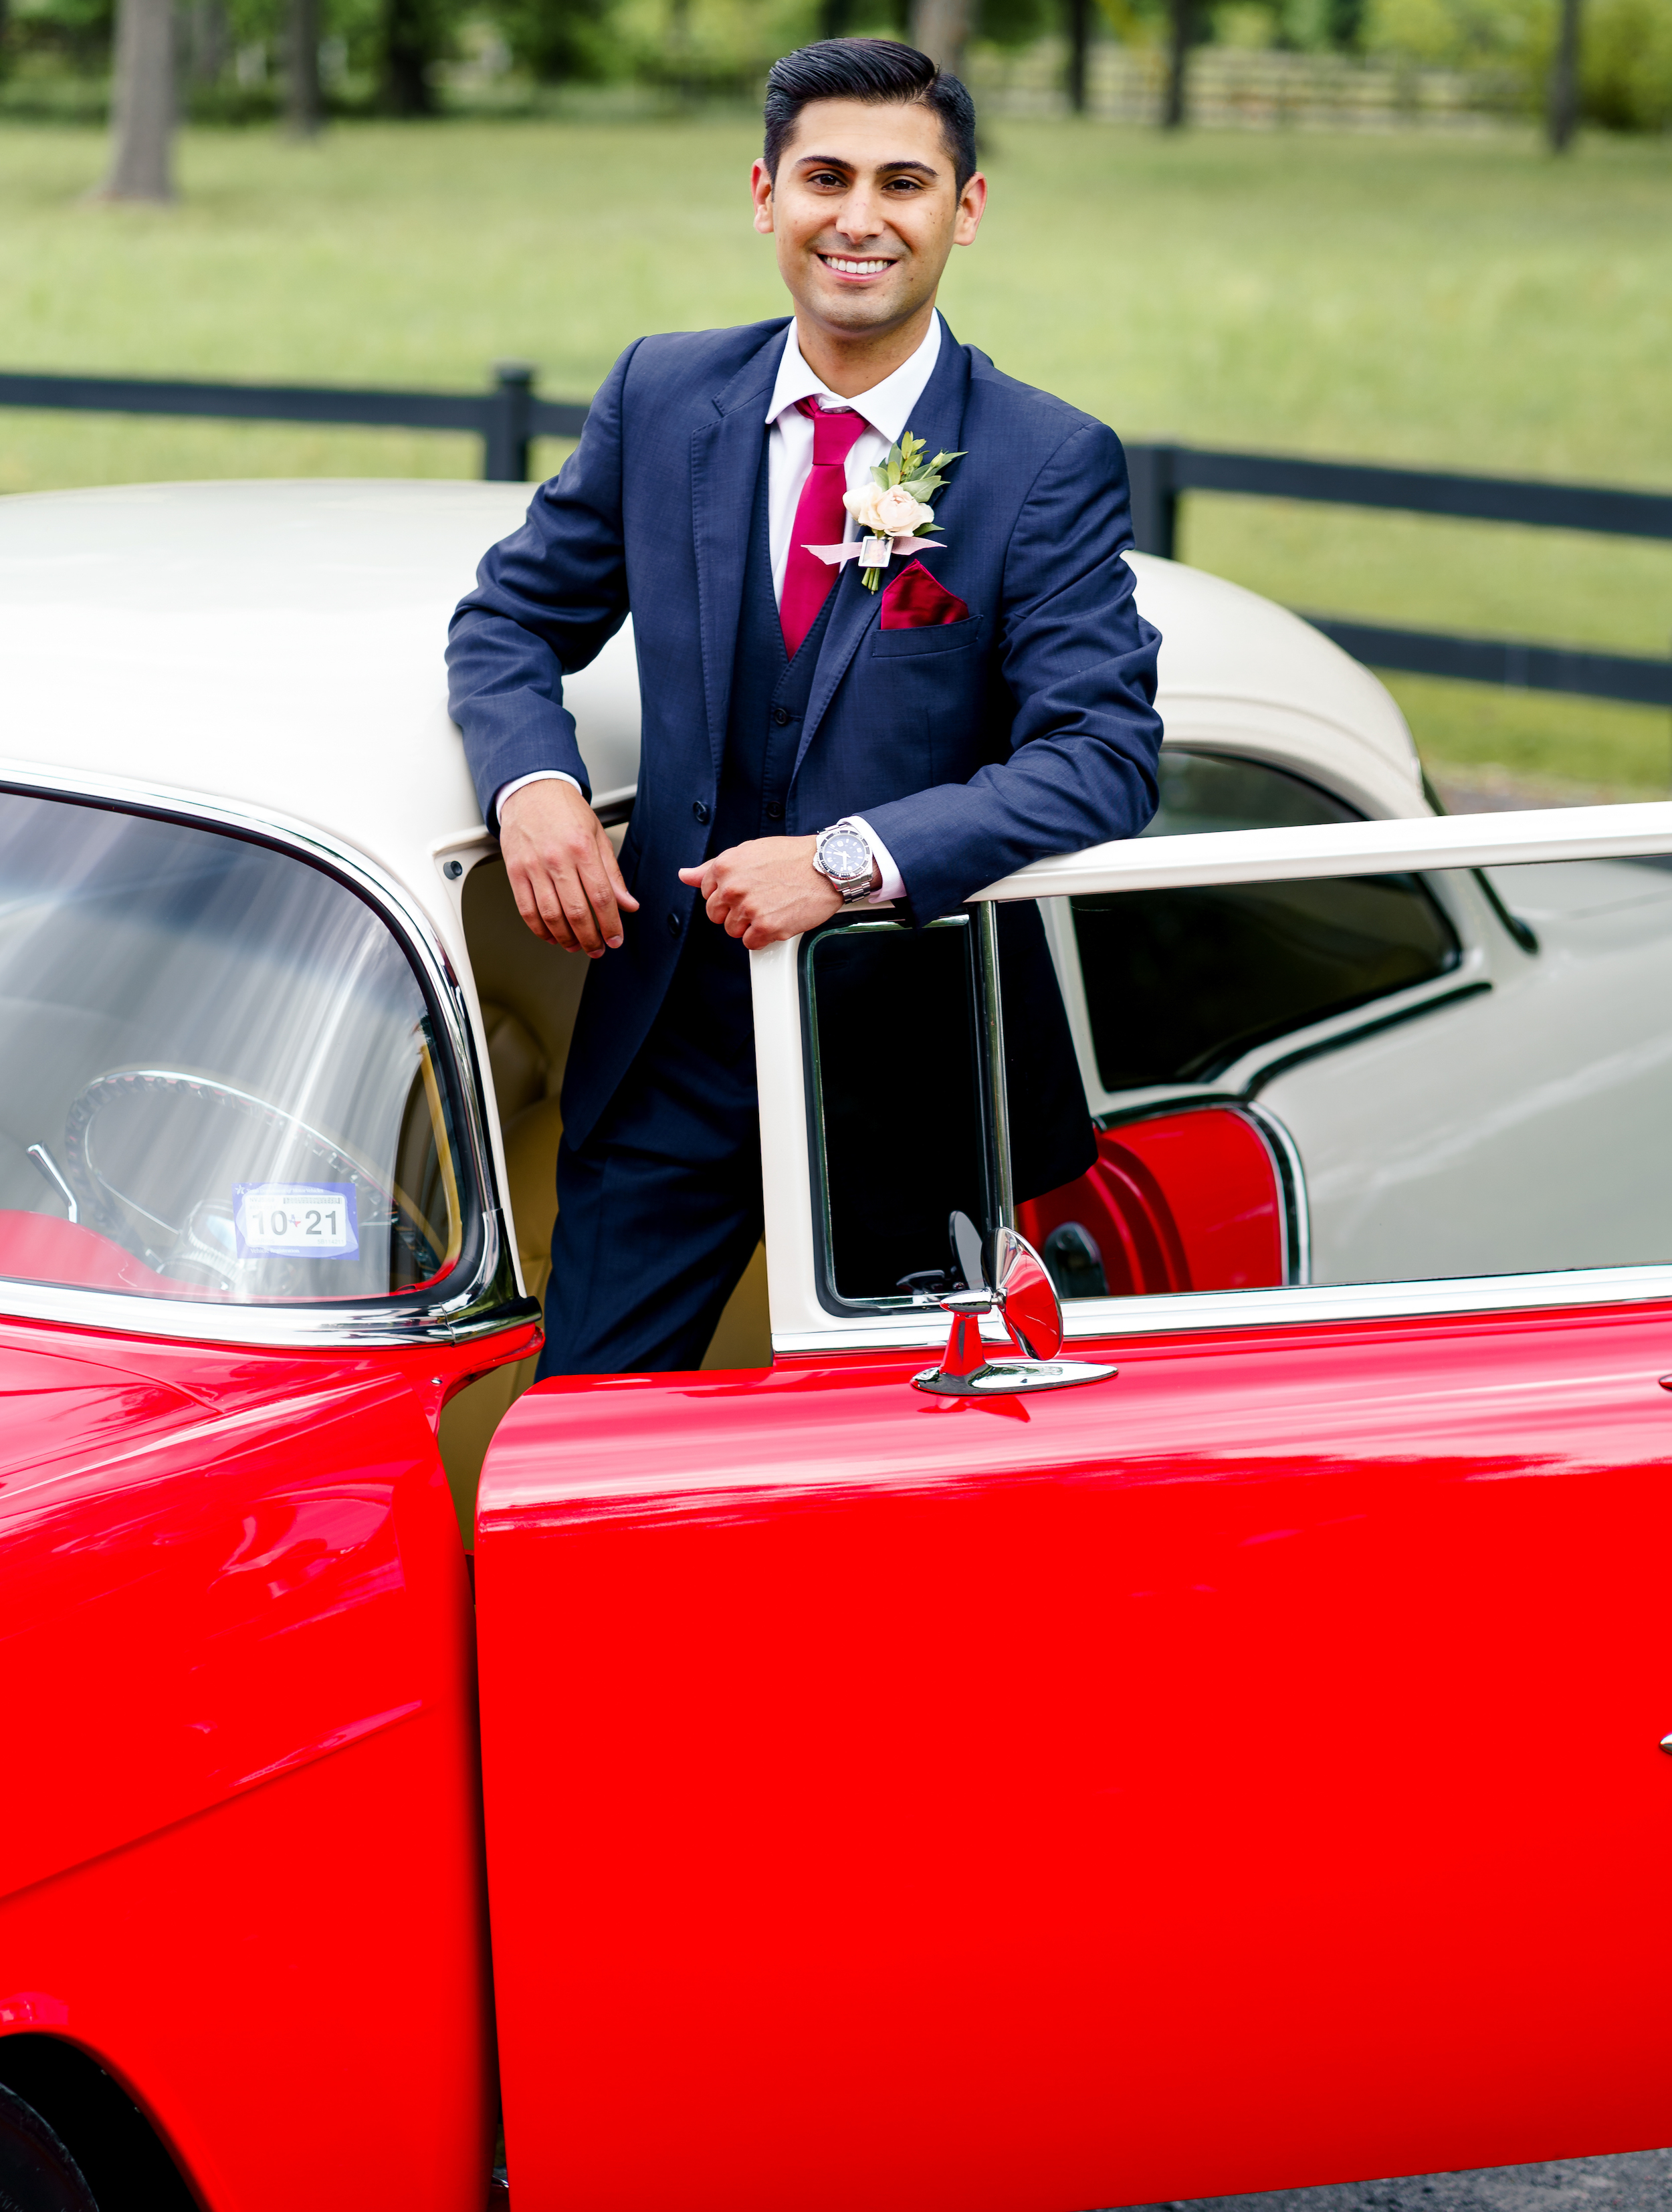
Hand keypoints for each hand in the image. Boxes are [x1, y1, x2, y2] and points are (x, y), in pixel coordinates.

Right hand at [499, 779, 639, 956]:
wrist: (531, 790)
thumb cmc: (565, 811)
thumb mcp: (598, 836)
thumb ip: (612, 874)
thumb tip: (628, 904)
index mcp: (582, 848)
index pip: (601, 896)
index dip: (610, 924)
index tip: (615, 939)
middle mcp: (557, 858)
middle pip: (576, 911)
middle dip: (590, 938)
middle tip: (597, 949)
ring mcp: (533, 866)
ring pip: (551, 915)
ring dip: (566, 938)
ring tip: (577, 946)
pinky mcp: (515, 871)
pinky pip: (527, 909)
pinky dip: (540, 929)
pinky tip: (552, 935)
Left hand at [679, 836, 871, 949]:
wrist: (827, 866)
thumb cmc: (792, 857)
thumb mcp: (748, 852)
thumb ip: (712, 867)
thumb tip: (685, 875)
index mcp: (725, 867)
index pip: (707, 895)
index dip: (727, 895)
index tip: (746, 890)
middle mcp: (733, 888)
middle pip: (716, 916)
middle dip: (735, 912)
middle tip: (760, 899)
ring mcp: (749, 909)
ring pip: (733, 931)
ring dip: (751, 925)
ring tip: (772, 907)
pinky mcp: (766, 927)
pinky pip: (751, 944)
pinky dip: (764, 937)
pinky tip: (778, 918)